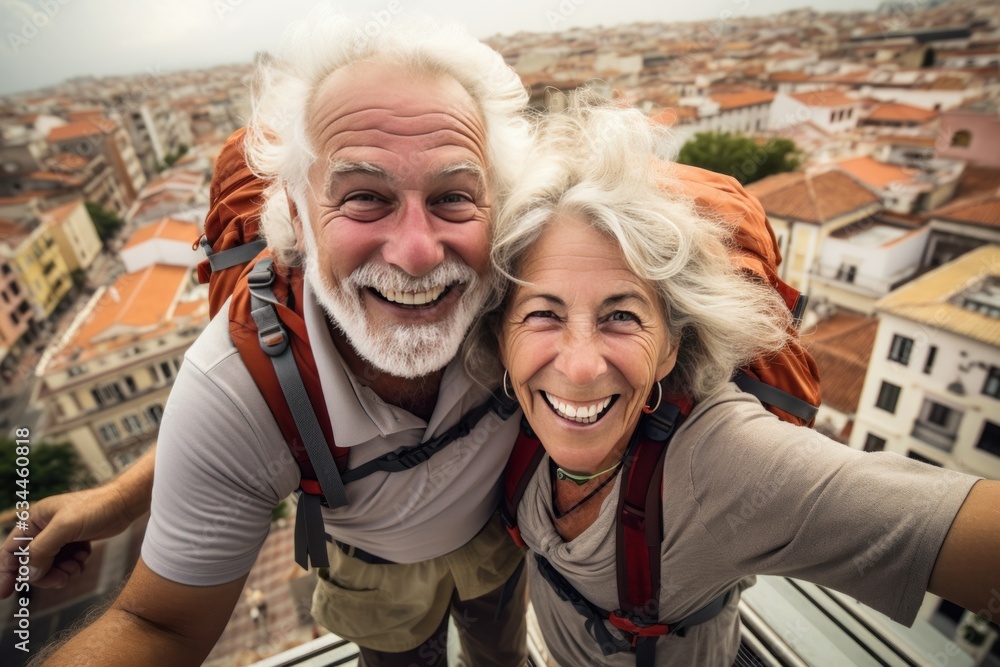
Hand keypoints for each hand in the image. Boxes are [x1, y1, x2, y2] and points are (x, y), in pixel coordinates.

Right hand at [0, 484, 138, 597]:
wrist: (124, 503)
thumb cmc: (95, 508)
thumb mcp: (65, 527)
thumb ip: (43, 550)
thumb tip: (28, 574)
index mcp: (33, 520)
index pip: (11, 551)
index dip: (6, 572)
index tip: (4, 594)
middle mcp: (43, 529)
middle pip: (32, 563)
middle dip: (45, 575)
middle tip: (62, 580)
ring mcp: (59, 536)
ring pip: (50, 566)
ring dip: (62, 571)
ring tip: (77, 566)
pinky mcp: (74, 542)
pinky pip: (65, 564)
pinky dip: (74, 565)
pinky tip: (84, 557)